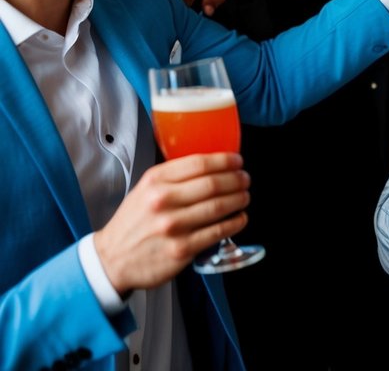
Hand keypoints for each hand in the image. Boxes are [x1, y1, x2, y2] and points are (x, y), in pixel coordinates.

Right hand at [92, 154, 249, 295]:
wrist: (112, 259)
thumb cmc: (134, 222)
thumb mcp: (145, 189)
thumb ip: (173, 176)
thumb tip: (212, 164)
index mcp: (154, 181)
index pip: (199, 163)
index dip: (225, 160)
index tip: (237, 161)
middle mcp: (162, 201)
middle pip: (213, 184)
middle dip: (237, 179)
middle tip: (245, 179)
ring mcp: (173, 226)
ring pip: (219, 207)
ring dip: (239, 199)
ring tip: (245, 196)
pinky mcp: (181, 249)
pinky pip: (218, 232)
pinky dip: (235, 222)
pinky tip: (240, 218)